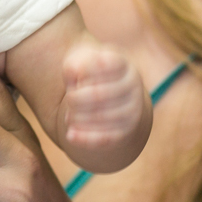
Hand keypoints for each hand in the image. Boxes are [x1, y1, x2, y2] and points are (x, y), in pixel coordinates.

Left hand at [62, 40, 150, 160]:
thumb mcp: (79, 63)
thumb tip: (72, 72)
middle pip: (99, 95)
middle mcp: (132, 87)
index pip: (104, 65)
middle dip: (76, 99)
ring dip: (78, 118)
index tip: (74, 76)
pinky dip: (85, 138)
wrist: (107, 96)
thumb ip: (74, 65)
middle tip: (68, 100)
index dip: (85, 72)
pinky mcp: (127, 131)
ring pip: (101, 117)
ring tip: (69, 117)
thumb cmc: (88, 75)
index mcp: (122, 65)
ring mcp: (133, 110)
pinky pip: (106, 138)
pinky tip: (70, 135)